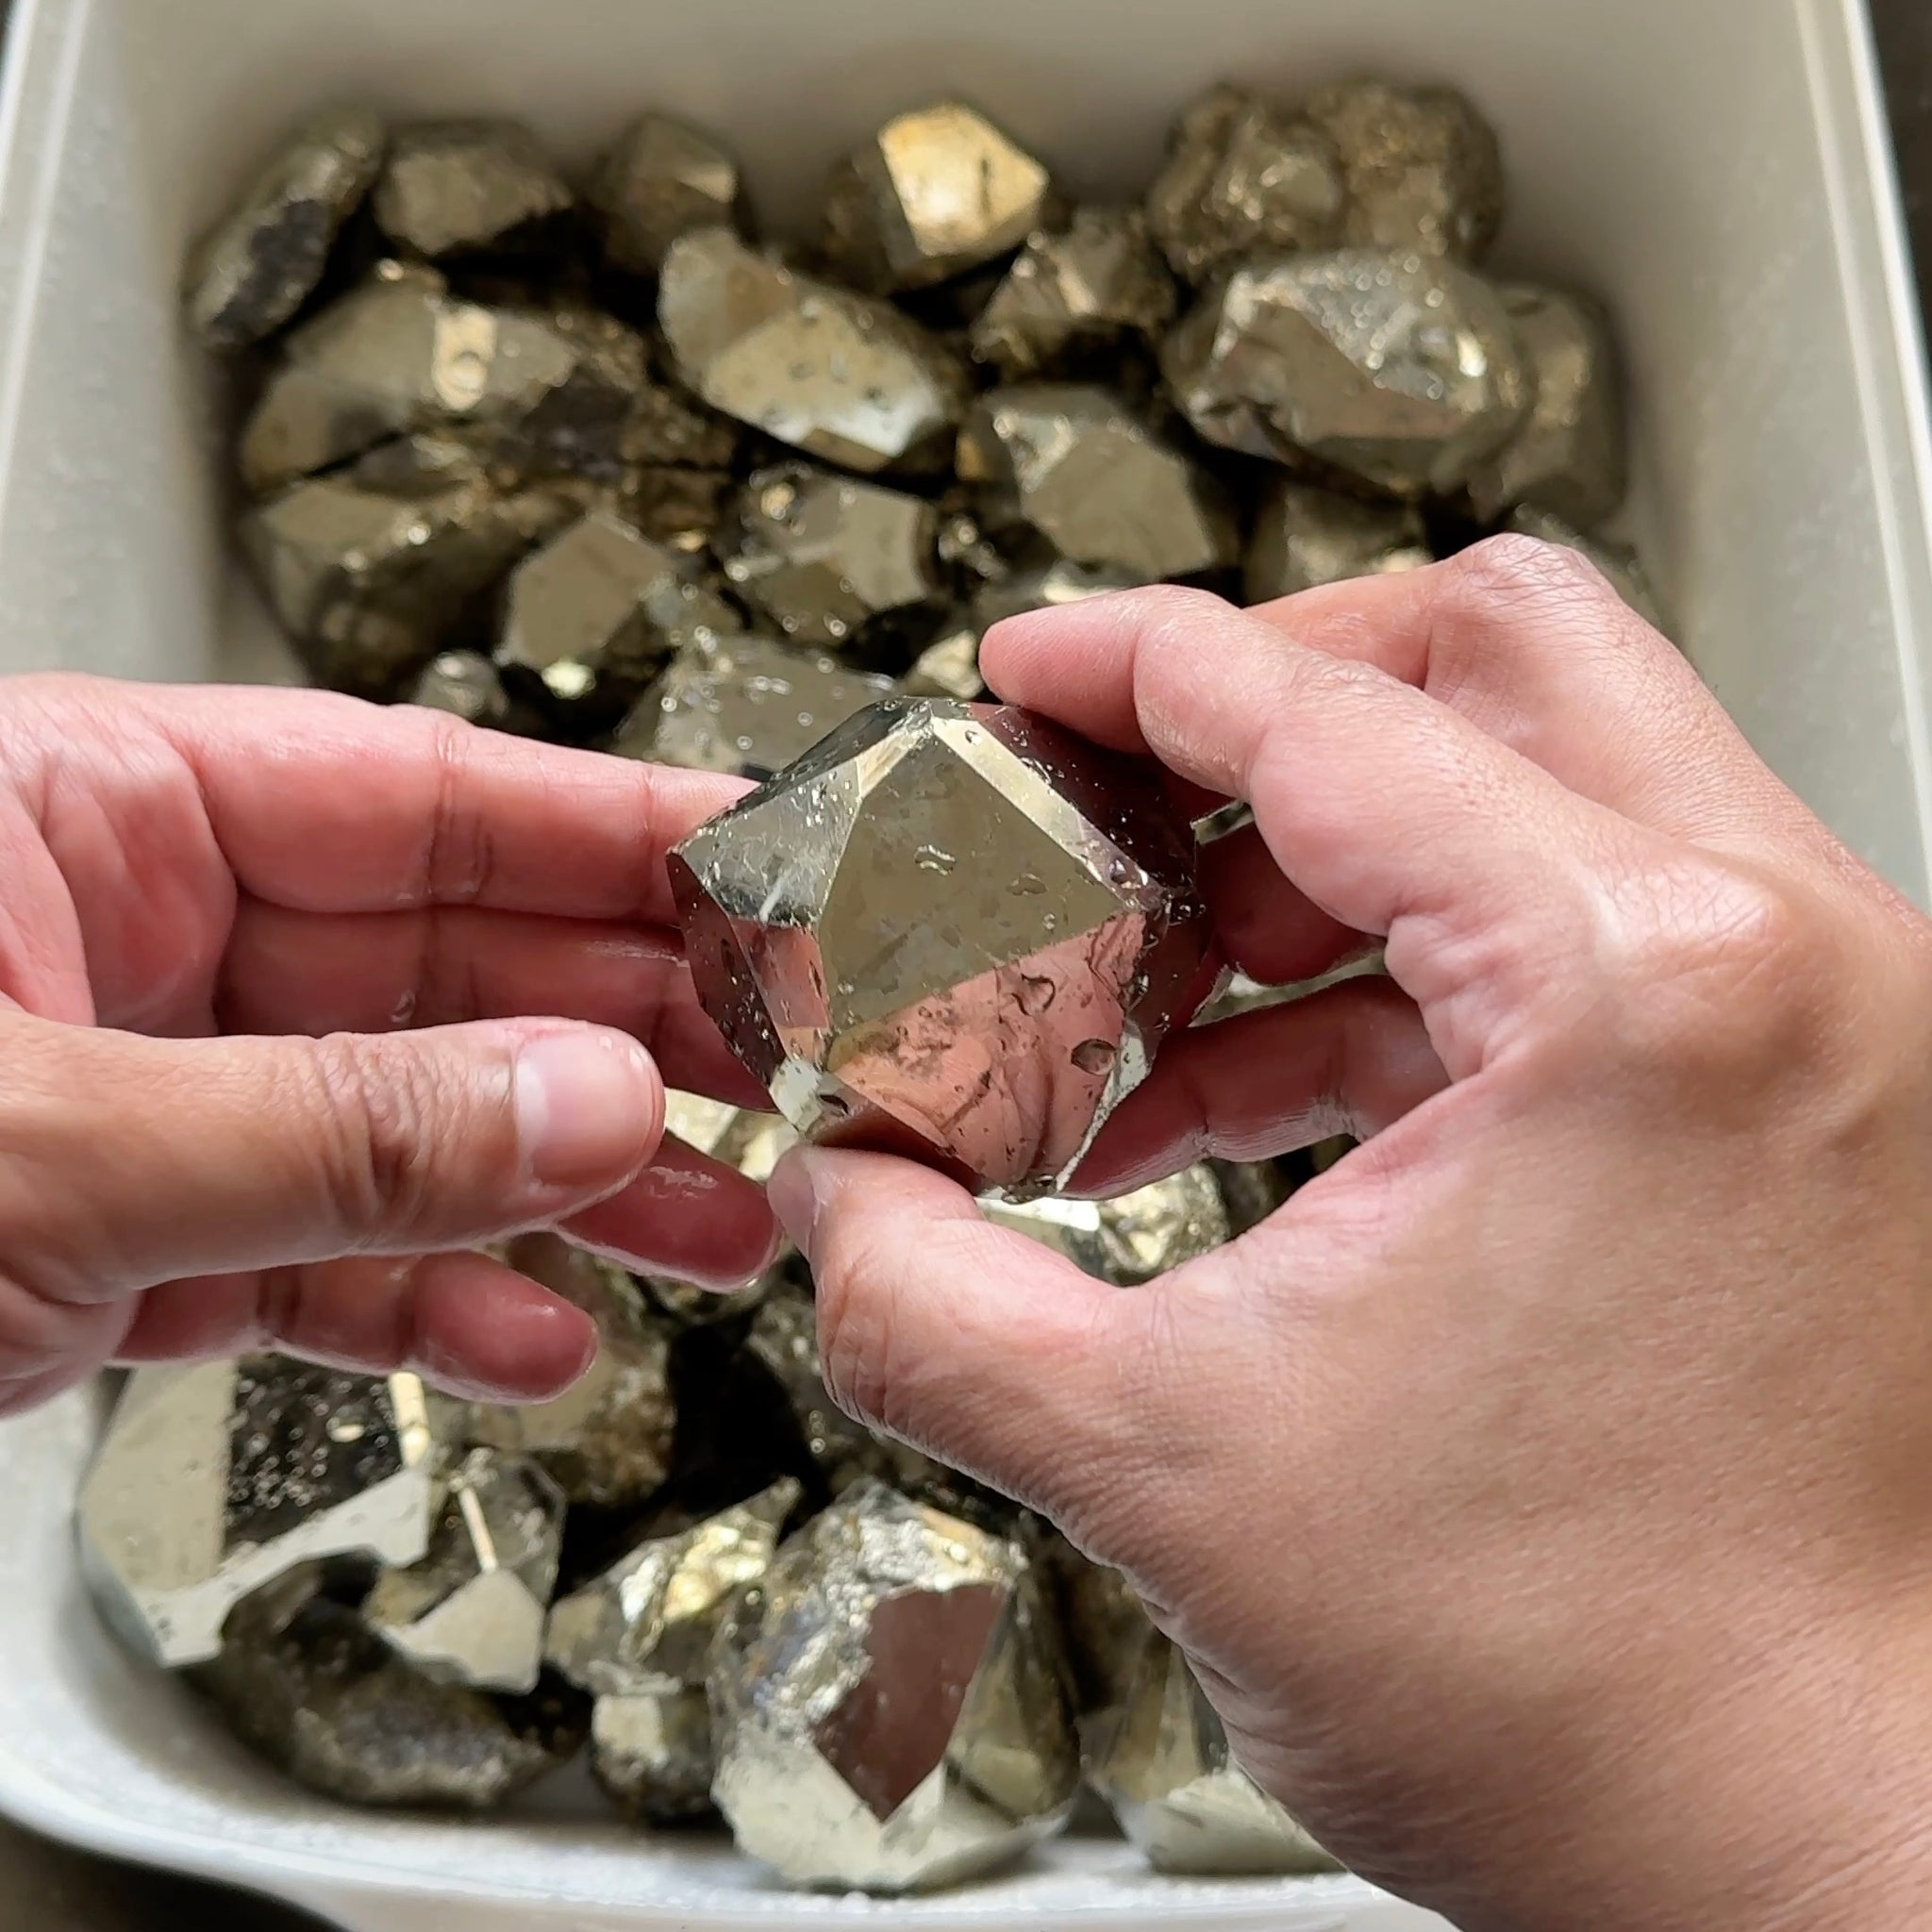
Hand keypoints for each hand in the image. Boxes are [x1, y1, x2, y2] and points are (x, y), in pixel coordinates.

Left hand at [0, 677, 774, 1415]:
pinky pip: (313, 1263)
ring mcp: (125, 1106)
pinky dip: (427, 1306)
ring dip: (566, 1190)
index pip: (415, 794)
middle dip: (627, 1036)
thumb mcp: (45, 1141)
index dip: (614, 834)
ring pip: (403, 1128)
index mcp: (81, 815)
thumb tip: (580, 1103)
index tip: (766, 868)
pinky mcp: (112, 1252)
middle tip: (783, 1069)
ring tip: (716, 1230)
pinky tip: (533, 1335)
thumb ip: (334, 1128)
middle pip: (445, 966)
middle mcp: (116, 946)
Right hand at [768, 538, 1931, 1931]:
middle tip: (1117, 779)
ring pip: (1549, 780)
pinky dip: (1406, 970)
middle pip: (1496, 653)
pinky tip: (1259, 1091)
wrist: (1823, 1859)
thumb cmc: (1605, 1701)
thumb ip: (933, 1303)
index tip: (1034, 675)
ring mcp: (1827, 1021)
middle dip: (1271, 700)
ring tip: (1154, 982)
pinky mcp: (1813, 1100)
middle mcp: (1784, 959)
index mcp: (1641, 990)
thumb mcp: (1171, 1473)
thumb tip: (845, 1202)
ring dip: (1323, 856)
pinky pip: (1578, 935)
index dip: (1136, 671)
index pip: (1333, 714)